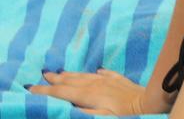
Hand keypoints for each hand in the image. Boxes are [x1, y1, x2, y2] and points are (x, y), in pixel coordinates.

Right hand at [28, 69, 148, 115]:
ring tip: (62, 72)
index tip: (32, 88)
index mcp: (88, 94)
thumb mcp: (101, 116)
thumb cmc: (124, 114)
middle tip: (44, 74)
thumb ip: (82, 111)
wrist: (148, 102)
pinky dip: (98, 72)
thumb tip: (66, 105)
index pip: (62, 92)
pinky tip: (97, 71)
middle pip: (72, 80)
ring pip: (86, 75)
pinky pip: (106, 74)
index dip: (46, 91)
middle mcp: (96, 84)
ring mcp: (108, 80)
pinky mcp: (120, 80)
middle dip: (56, 78)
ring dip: (72, 74)